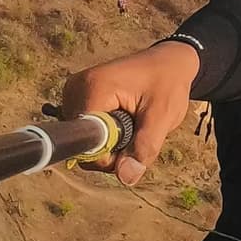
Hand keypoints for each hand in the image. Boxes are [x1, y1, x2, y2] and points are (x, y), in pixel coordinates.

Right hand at [58, 39, 199, 184]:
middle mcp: (74, 90)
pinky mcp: (77, 100)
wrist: (167, 62)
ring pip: (85, 143)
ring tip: (131, 123)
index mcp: (93, 88)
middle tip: (137, 130)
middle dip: (112, 151)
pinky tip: (121, 121)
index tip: (132, 142)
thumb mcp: (163, 115)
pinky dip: (105, 136)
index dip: (109, 155)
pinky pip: (86, 133)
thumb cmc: (167, 83)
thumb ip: (145, 146)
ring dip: (110, 144)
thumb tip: (126, 178)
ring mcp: (73, 94)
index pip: (85, 143)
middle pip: (83, 145)